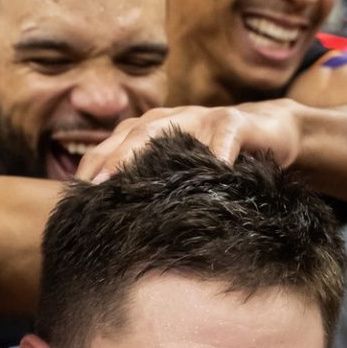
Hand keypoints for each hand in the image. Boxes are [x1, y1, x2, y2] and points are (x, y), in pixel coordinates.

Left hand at [77, 102, 304, 183]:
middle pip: (134, 136)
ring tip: (133, 180)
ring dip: (151, 152)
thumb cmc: (219, 160)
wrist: (273, 132)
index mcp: (150, 131)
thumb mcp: (182, 174)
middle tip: (94, 189)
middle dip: (112, 160)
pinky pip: (223, 135)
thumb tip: (111, 230)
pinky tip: (209, 169)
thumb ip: (152, 189)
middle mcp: (172, 120)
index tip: (73, 198)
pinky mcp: (236, 121)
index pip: (113, 147)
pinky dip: (216, 149)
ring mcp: (203, 117)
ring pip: (171, 131)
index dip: (92, 169)